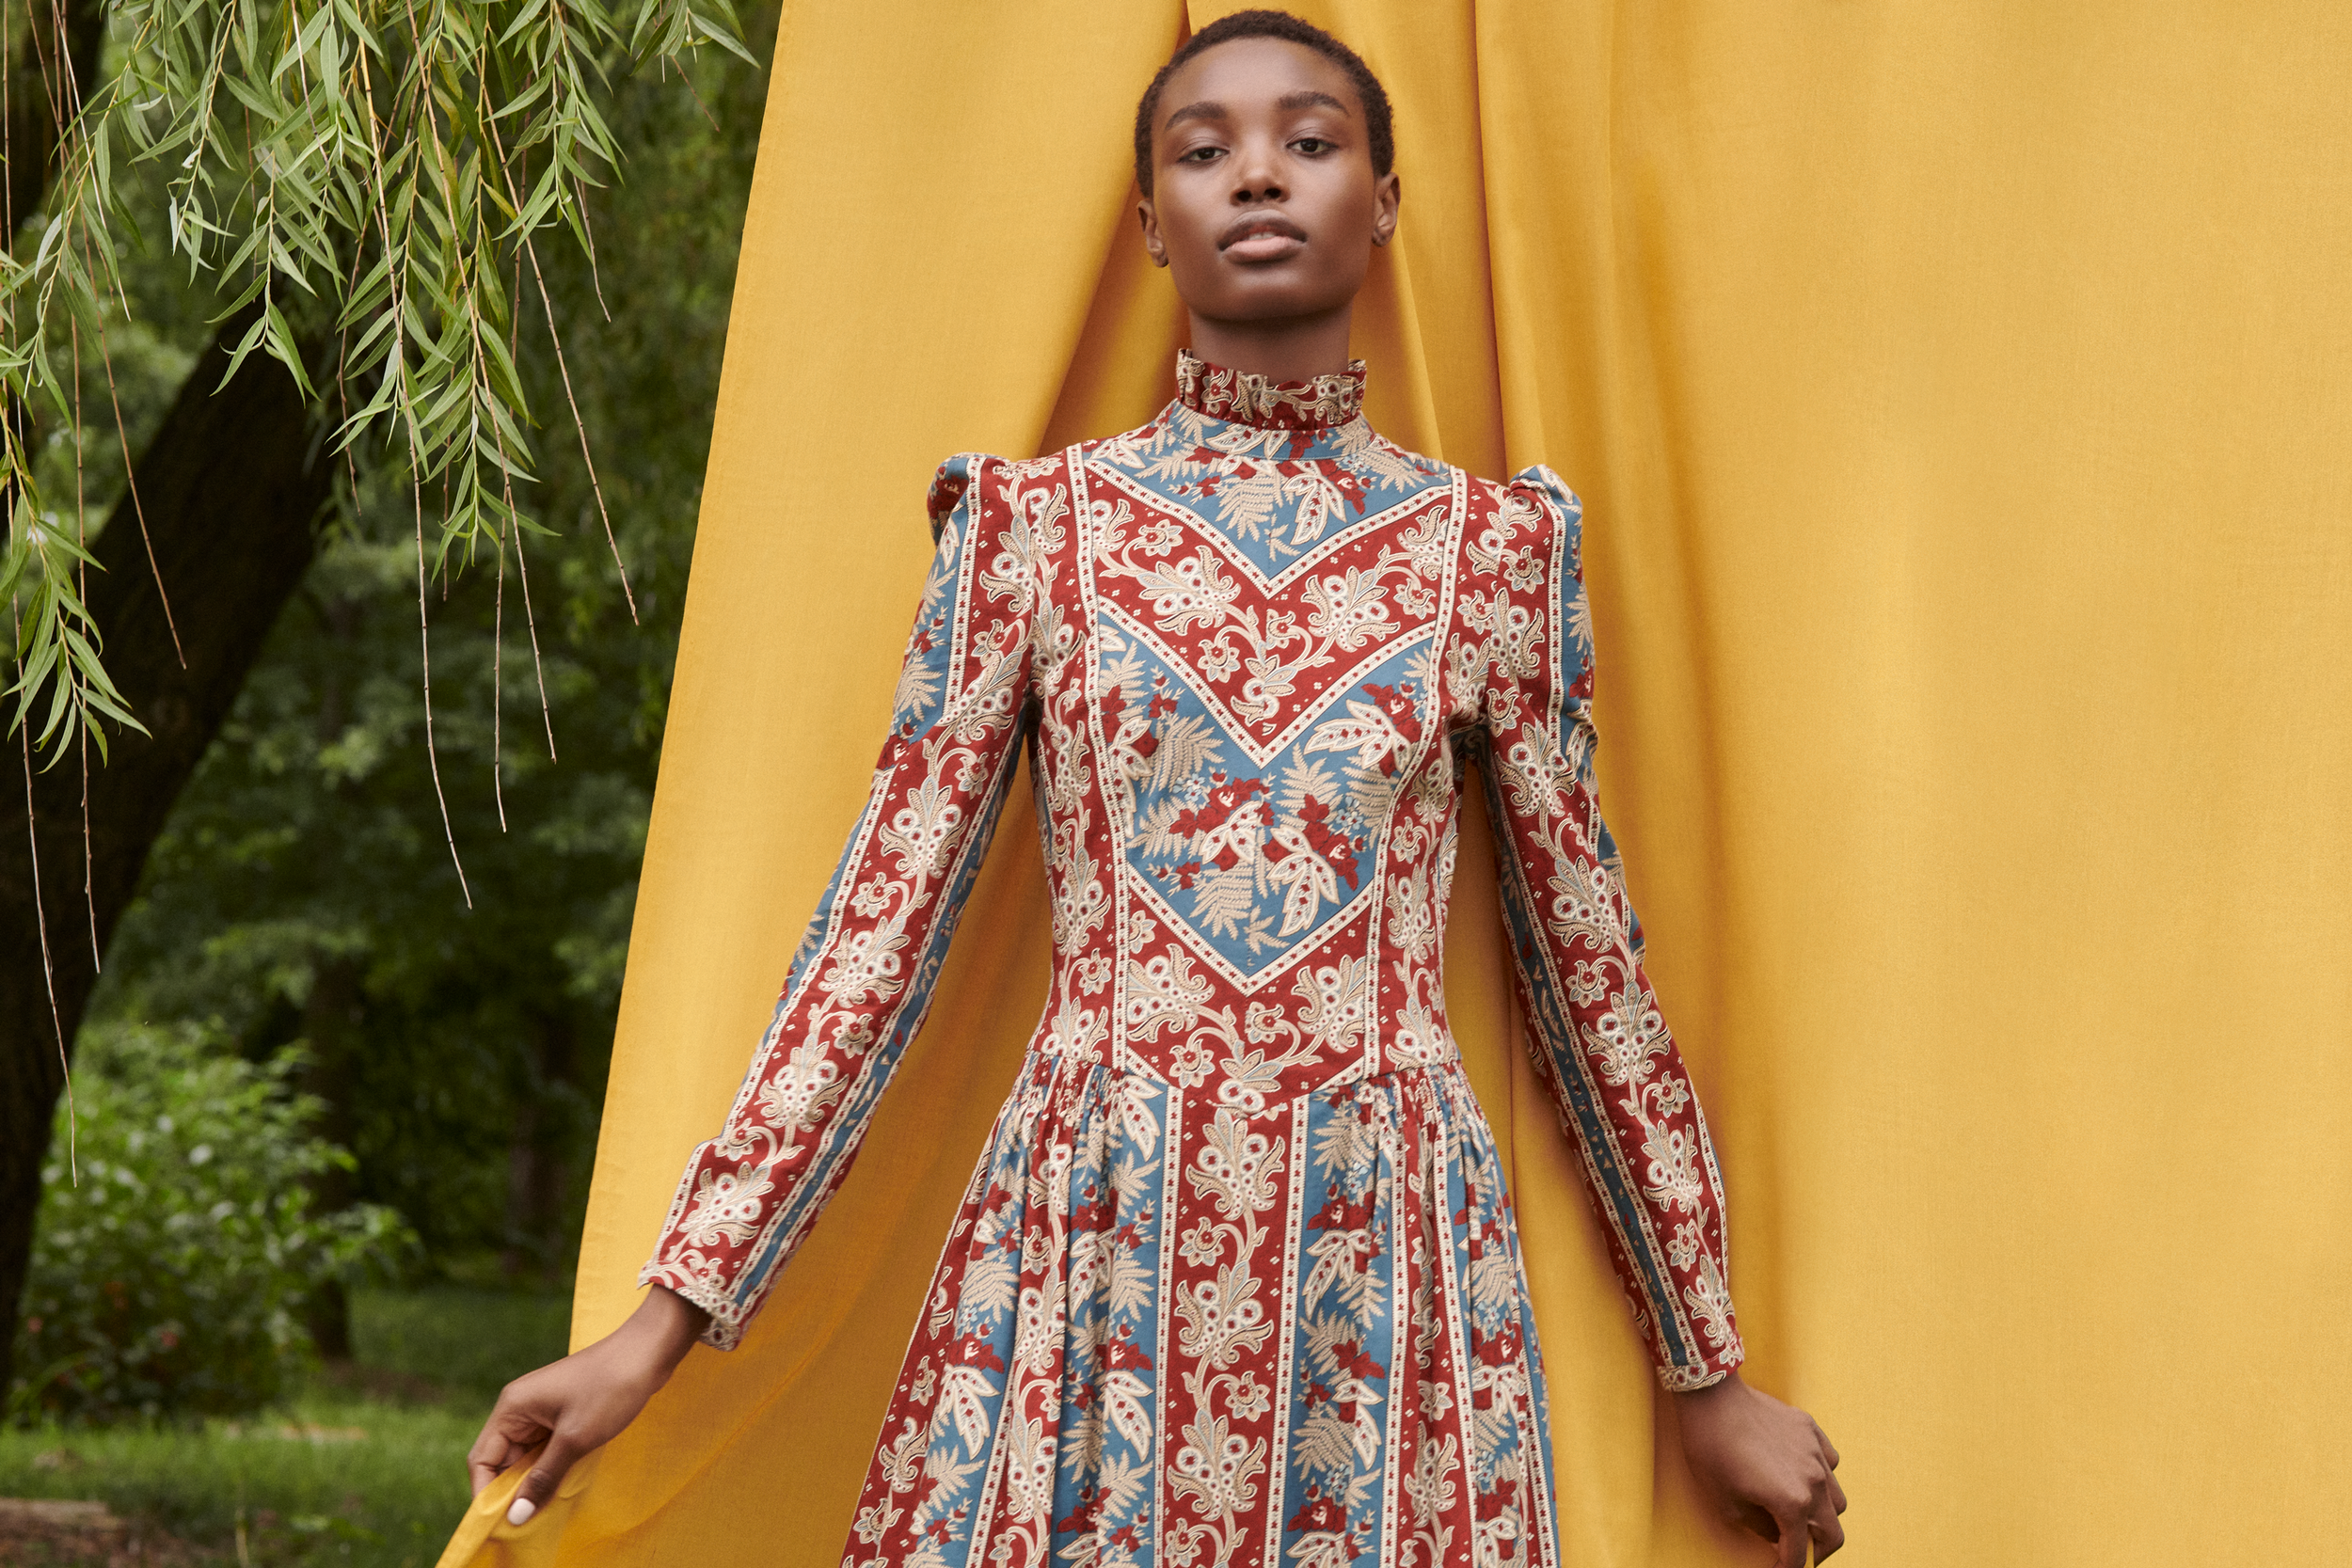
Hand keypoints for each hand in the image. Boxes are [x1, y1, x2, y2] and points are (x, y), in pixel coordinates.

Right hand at [466, 1284, 709, 1522]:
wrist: (649, 1350)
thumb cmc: (610, 1389)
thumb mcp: (575, 1439)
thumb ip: (543, 1478)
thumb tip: (516, 1516)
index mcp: (512, 1408)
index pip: (482, 1459)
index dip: (486, 1493)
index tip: (501, 1523)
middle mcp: (520, 1408)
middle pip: (503, 1460)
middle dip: (513, 1491)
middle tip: (529, 1522)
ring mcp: (543, 1410)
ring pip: (527, 1456)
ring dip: (535, 1481)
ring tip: (548, 1508)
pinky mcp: (564, 1413)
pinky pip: (547, 1447)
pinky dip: (552, 1467)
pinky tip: (564, 1485)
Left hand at [1673, 1372, 1845, 1565]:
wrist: (1711, 1395)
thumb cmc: (1711, 1448)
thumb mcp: (1726, 1502)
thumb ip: (1759, 1527)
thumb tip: (1776, 1535)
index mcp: (1792, 1503)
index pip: (1800, 1553)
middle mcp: (1813, 1480)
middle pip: (1833, 1533)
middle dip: (1818, 1553)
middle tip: (1801, 1556)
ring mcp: (1816, 1454)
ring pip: (1837, 1499)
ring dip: (1824, 1517)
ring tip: (1803, 1519)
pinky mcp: (1812, 1431)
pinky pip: (1830, 1464)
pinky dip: (1822, 1479)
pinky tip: (1803, 1479)